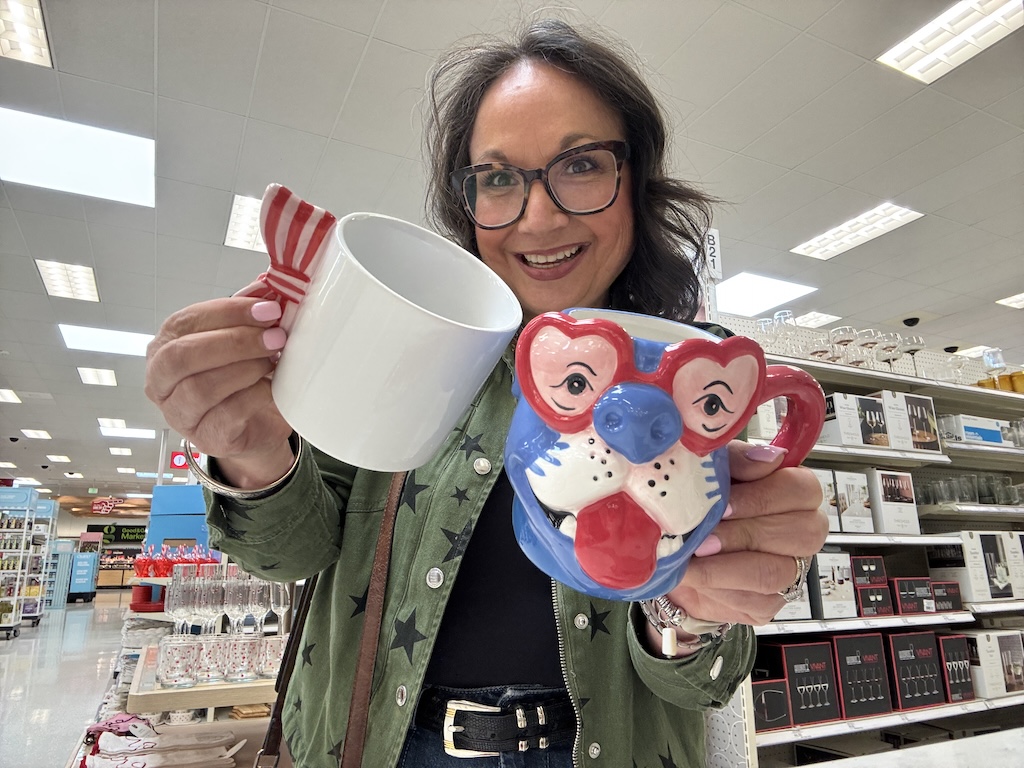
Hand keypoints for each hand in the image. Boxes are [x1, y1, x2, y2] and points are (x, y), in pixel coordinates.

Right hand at [145, 297, 294, 487]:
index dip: (228, 312)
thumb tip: (268, 285)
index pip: (185, 322)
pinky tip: (271, 387)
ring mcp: (180, 413)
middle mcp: (161, 382)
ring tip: (273, 361)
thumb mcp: (244, 339)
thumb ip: (249, 313)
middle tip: (274, 337)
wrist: (258, 426)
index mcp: (165, 347)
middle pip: (183, 355)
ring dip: (246, 368)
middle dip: (234, 341)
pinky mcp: (207, 437)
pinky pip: (228, 413)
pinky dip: (255, 395)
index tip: (267, 308)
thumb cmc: (243, 378)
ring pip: (202, 387)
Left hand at [663, 441, 826, 632]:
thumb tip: (766, 457)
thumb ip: (737, 460)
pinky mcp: (769, 603)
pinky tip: (693, 576)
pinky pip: (755, 601)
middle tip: (703, 536)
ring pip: (775, 572)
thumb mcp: (712, 472)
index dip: (762, 498)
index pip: (802, 489)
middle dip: (743, 534)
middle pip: (799, 534)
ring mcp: (791, 570)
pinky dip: (717, 589)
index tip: (724, 505)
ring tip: (693, 557)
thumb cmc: (701, 503)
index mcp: (795, 492)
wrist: (674, 549)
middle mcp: (802, 531)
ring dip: (727, 566)